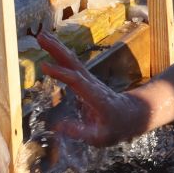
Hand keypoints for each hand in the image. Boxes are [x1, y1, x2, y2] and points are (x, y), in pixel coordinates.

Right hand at [35, 30, 147, 146]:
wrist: (132, 114)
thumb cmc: (117, 127)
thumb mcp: (102, 137)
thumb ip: (81, 132)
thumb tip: (58, 126)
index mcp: (96, 97)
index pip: (77, 82)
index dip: (61, 74)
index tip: (44, 66)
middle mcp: (92, 84)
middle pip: (73, 64)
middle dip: (57, 50)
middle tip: (41, 37)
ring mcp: (89, 80)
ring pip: (72, 61)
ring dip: (57, 47)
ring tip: (42, 35)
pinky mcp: (85, 80)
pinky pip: (71, 65)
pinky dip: (60, 54)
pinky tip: (51, 45)